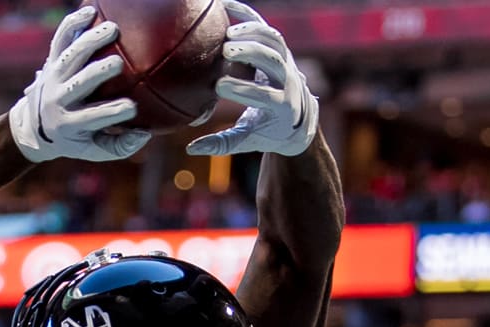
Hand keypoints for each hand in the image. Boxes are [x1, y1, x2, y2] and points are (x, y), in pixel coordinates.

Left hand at [9, 6, 151, 162]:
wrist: (34, 126)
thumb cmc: (74, 139)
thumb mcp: (93, 150)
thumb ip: (119, 146)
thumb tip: (145, 134)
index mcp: (69, 124)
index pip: (93, 118)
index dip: (112, 113)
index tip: (133, 107)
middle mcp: (58, 99)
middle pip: (79, 83)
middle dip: (97, 73)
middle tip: (118, 64)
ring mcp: (53, 77)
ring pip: (70, 56)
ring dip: (90, 41)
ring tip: (113, 29)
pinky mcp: (51, 60)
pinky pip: (60, 37)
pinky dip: (72, 23)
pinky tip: (91, 10)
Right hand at [186, 0, 317, 156]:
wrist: (297, 117)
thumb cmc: (267, 131)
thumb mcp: (248, 139)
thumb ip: (223, 144)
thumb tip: (191, 149)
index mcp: (283, 107)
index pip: (266, 97)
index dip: (243, 90)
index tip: (219, 87)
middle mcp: (289, 81)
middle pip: (275, 62)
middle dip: (252, 54)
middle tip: (225, 52)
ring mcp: (286, 61)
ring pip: (275, 41)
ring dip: (252, 33)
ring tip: (226, 34)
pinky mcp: (278, 47)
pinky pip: (265, 26)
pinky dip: (246, 14)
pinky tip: (223, 5)